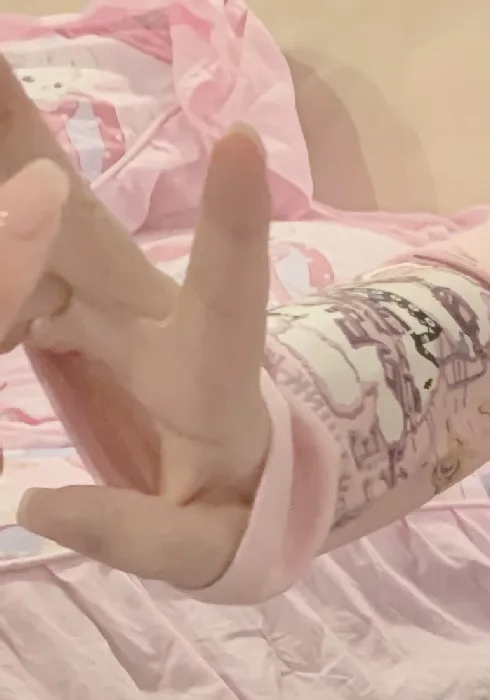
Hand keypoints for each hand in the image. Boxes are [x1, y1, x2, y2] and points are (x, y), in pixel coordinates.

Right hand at [0, 56, 272, 589]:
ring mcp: (101, 296)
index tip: (240, 143)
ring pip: (28, 222)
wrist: (235, 482)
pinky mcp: (60, 296)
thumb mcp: (211, 550)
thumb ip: (142, 539)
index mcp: (210, 370)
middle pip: (80, 222)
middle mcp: (153, 312)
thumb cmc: (237, 510)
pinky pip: (9, 258)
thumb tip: (35, 505)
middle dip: (22, 134)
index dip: (232, 221)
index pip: (228, 291)